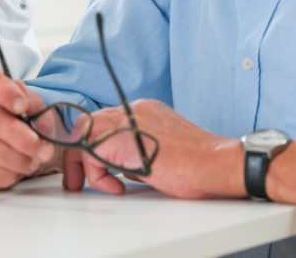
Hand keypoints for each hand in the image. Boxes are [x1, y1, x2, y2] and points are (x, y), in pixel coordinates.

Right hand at [0, 62, 56, 189]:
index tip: (23, 106)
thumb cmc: (13, 108)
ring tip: (35, 160)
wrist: (2, 128)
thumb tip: (41, 126)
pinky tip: (20, 168)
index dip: (3, 91)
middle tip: (44, 147)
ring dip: (16, 158)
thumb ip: (35, 105)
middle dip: (19, 137)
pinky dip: (7, 173)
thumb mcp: (27, 97)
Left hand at [62, 99, 243, 198]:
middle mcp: (134, 109)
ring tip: (100, 185)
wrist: (218, 163)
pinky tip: (116, 187)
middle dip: (81, 154)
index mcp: (144, 111)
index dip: (94, 145)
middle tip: (77, 180)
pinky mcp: (123, 139)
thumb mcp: (161, 151)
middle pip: (90, 124)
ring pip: (84, 134)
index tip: (95, 169)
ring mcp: (128, 121)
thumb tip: (119, 167)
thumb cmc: (198, 165)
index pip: (105, 121)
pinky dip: (96, 174)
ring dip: (85, 164)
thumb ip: (138, 151)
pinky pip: (90, 152)